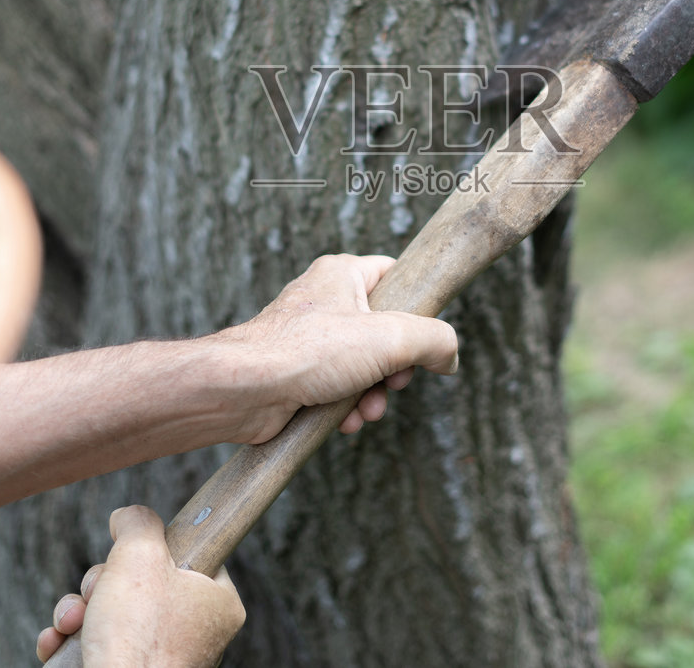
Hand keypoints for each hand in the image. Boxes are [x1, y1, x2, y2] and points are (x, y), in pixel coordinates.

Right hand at [36, 506, 242, 666]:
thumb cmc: (138, 635)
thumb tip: (128, 518)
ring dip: (79, 611)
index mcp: (218, 601)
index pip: (186, 554)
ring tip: (71, 622)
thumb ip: (138, 522)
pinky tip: (56, 642)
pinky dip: (72, 640)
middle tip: (96, 592)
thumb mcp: (139, 554)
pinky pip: (99, 645)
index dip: (149, 550)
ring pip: (113, 612)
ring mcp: (162, 657)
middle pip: (141, 582)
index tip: (132, 556)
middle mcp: (195, 632)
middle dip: (101, 583)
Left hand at [225, 254, 459, 441]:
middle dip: (395, 368)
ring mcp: (308, 337)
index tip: (422, 339)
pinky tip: (344, 420)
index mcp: (343, 273)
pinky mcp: (297, 371)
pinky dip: (346, 405)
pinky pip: (337, 386)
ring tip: (366, 409)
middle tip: (393, 383)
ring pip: (363, 364)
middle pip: (385, 330)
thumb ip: (434, 340)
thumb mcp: (390, 338)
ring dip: (373, 393)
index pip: (395, 276)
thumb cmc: (305, 352)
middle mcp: (324, 300)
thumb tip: (450, 357)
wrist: (243, 391)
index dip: (416, 309)